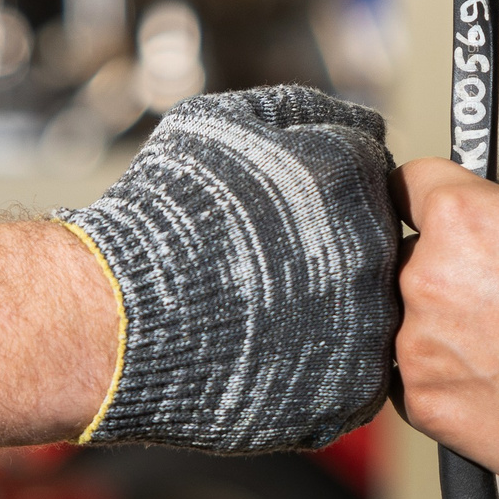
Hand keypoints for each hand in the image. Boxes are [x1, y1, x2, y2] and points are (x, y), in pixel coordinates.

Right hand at [59, 86, 398, 453]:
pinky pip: (355, 373)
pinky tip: (272, 354)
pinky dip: (321, 367)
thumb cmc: (163, 219)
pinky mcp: (354, 387)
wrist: (120, 316)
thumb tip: (354, 122)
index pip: (373, 176)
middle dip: (336, 252)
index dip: (329, 195)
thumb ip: (303, 112)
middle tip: (277, 269)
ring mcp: (369, 322)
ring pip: (372, 312)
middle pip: (378, 244)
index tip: (293, 217)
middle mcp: (373, 246)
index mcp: (351, 175)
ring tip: (269, 315)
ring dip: (334, 311)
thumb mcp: (224, 122)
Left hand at [392, 155, 498, 498]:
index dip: (441, 193)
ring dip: (450, 325)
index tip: (457, 211)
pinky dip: (453, 377)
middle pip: (411, 256)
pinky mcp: (428, 406)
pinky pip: (420, 379)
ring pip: (413, 322)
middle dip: (452, 265)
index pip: (412, 182)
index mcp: (462, 216)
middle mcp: (426, 278)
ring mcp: (420, 348)